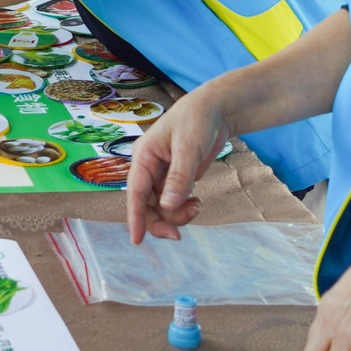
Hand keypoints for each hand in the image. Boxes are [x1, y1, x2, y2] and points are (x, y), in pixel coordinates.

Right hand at [125, 92, 232, 243]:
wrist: (215, 110)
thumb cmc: (197, 120)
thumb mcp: (189, 147)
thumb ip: (178, 177)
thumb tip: (167, 206)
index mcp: (143, 156)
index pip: (135, 192)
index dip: (135, 217)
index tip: (137, 240)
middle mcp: (148, 167)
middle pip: (146, 205)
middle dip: (161, 221)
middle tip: (179, 235)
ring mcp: (161, 174)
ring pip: (160, 207)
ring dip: (176, 214)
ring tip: (197, 206)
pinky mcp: (174, 178)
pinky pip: (173, 202)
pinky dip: (183, 208)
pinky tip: (196, 201)